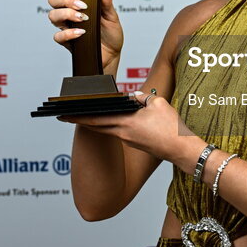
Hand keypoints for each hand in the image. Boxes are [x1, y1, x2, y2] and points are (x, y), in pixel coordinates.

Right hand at [47, 0, 123, 73]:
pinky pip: (58, 36)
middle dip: (64, 0)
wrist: (112, 55)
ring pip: (53, 16)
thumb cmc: (110, 34)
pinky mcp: (67, 42)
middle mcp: (69, 15)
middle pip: (53, 1)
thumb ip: (106, 1)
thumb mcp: (111, 16)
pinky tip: (81, 33)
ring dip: (66, 14)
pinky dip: (68, 33)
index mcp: (77, 5)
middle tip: (82, 6)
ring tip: (83, 18)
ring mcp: (66, 28)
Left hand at [59, 91, 198, 166]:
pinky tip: (113, 119)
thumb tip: (133, 97)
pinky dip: (111, 125)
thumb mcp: (158, 103)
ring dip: (96, 122)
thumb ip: (142, 97)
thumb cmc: (171, 128)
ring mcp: (128, 141)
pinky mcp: (135, 144)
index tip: (65, 113)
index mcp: (125, 123)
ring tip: (87, 114)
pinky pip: (118, 132)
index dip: (79, 116)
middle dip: (81, 120)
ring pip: (107, 129)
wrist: (181, 150)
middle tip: (66, 115)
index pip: (96, 118)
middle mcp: (123, 134)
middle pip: (96, 126)